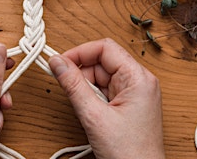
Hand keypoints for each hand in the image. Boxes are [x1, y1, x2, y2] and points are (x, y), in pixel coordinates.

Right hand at [48, 38, 164, 158]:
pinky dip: (91, 97)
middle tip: (65, 86)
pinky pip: (104, 90)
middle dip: (81, 72)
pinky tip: (90, 112)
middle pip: (101, 61)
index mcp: (139, 78)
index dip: (80, 52)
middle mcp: (139, 81)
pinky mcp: (127, 104)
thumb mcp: (94, 116)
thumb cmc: (129, 153)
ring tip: (83, 107)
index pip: (105, 48)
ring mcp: (134, 93)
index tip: (60, 62)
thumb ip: (73, 85)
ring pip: (101, 76)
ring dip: (86, 87)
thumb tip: (57, 62)